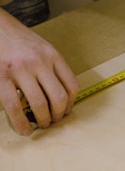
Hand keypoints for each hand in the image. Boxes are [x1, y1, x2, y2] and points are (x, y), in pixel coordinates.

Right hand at [0, 10, 79, 135]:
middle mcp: (40, 62)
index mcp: (53, 56)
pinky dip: (21, 123)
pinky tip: (25, 129)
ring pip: (39, 104)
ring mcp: (20, 70)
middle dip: (58, 115)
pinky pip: (14, 106)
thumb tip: (62, 96)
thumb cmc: (20, 40)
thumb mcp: (44, 49)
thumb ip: (53, 69)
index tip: (67, 111)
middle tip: (54, 121)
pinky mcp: (1, 77)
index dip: (71, 103)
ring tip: (41, 125)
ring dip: (43, 120)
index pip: (72, 85)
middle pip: (58, 97)